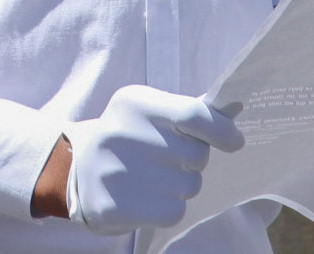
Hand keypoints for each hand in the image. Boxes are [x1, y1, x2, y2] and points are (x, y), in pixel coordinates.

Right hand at [62, 85, 243, 234]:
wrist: (78, 171)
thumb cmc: (130, 137)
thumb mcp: (152, 112)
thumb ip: (191, 112)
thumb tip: (235, 107)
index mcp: (134, 102)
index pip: (194, 114)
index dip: (222, 130)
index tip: (234, 141)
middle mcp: (122, 134)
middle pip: (197, 154)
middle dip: (194, 159)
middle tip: (171, 158)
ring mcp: (116, 171)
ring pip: (190, 185)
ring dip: (182, 184)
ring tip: (156, 177)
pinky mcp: (114, 206)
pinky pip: (174, 210)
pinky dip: (170, 207)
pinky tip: (149, 196)